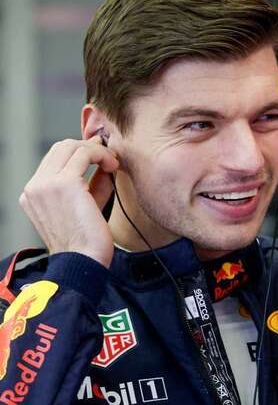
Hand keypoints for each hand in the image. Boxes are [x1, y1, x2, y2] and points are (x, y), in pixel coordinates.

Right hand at [18, 136, 118, 267]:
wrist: (83, 261)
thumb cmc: (87, 241)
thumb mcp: (86, 205)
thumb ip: (92, 183)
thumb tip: (104, 163)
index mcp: (33, 194)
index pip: (54, 159)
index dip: (81, 153)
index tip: (102, 158)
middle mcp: (34, 187)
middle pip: (60, 147)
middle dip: (89, 147)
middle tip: (110, 158)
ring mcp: (46, 183)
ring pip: (71, 146)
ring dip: (97, 150)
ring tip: (113, 163)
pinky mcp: (64, 183)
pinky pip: (85, 154)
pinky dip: (102, 155)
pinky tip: (113, 166)